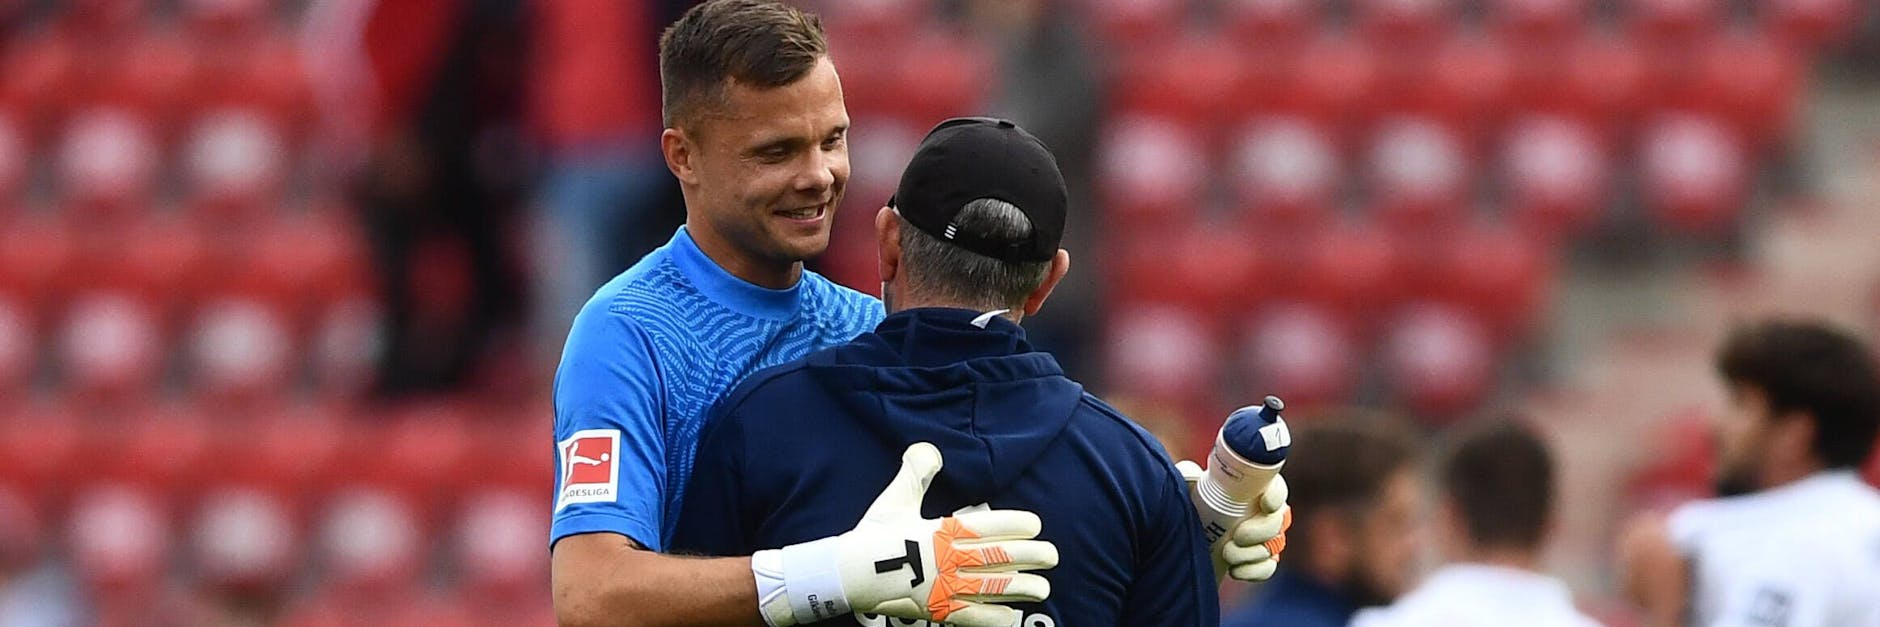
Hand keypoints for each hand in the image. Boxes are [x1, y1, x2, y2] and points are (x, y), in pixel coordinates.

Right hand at [755, 443, 1057, 626]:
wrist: (847, 573)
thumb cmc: (874, 535)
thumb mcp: (895, 499)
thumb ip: (915, 474)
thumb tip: (928, 449)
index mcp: (940, 531)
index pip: (985, 526)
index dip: (1013, 524)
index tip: (1036, 524)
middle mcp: (947, 560)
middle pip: (996, 557)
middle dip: (1028, 556)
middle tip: (1053, 556)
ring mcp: (943, 588)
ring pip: (990, 589)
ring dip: (1020, 588)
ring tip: (1044, 588)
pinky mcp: (936, 610)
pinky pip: (970, 617)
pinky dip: (992, 619)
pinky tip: (1012, 618)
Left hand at [1177, 461, 1290, 581]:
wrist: (1183, 535)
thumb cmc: (1189, 504)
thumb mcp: (1185, 487)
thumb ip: (1188, 475)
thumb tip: (1192, 473)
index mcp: (1251, 488)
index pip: (1275, 487)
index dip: (1276, 494)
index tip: (1265, 503)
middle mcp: (1262, 511)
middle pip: (1278, 520)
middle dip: (1262, 531)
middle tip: (1238, 536)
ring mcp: (1263, 537)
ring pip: (1274, 545)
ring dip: (1252, 553)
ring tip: (1227, 554)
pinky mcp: (1258, 561)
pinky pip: (1268, 567)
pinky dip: (1254, 570)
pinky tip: (1235, 570)